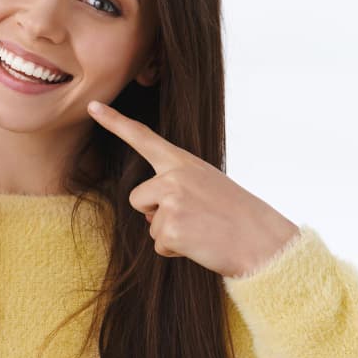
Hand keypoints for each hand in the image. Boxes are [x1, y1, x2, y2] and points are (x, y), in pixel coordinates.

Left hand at [87, 101, 299, 277]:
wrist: (264, 242)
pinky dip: (176, 251)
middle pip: (139, 198)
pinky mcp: (169, 229)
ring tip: (202, 230)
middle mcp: (173, 176)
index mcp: (183, 162)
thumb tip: (150, 211)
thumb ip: (176, 185)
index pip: (143, 137)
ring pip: (149, 224)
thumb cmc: (238, 215)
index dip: (114, 121)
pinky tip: (201, 244)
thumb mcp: (208, 185)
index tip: (92, 106)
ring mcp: (170, 201)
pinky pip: (159, 245)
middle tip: (196, 218)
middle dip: (157, 213)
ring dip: (170, 233)